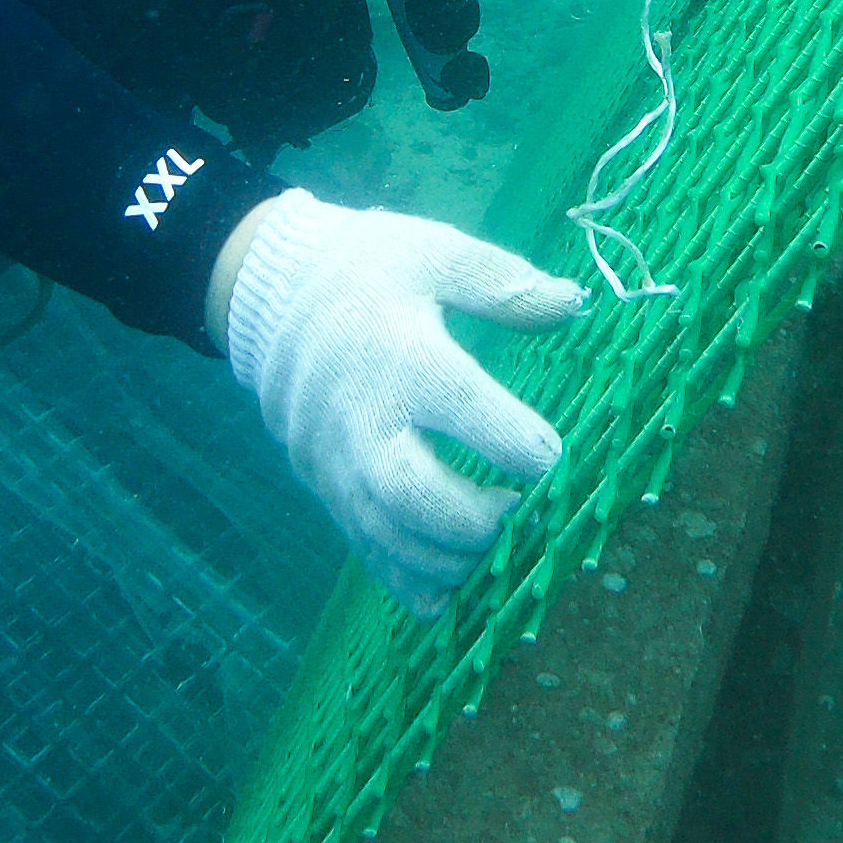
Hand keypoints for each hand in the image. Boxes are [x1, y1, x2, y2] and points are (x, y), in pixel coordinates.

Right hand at [215, 191, 588, 615]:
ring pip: (387, 534)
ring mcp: (335, 459)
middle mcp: (361, 417)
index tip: (550, 454)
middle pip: (411, 492)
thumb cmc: (365, 269)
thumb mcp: (434, 252)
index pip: (462, 407)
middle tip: (517, 510)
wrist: (267, 293)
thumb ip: (503, 284)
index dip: (515, 440)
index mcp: (400, 354)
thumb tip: (574, 303)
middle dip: (474, 519)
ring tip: (493, 545)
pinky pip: (363, 547)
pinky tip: (449, 589)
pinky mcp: (323, 484)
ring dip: (448, 557)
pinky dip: (408, 579)